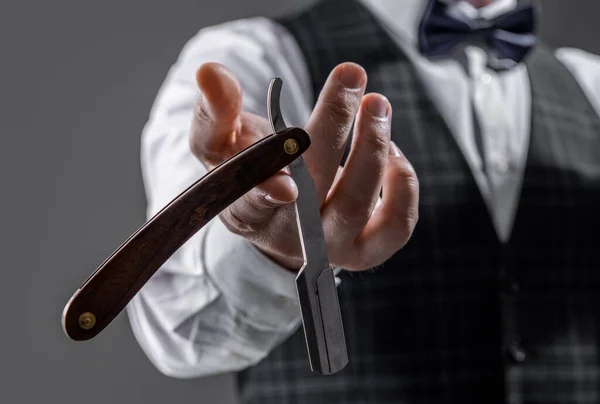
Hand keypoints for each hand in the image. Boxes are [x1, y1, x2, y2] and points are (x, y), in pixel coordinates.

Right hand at [190, 62, 418, 270]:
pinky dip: (402, 184)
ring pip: (357, 206)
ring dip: (373, 147)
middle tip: (350, 76)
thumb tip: (210, 72)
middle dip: (334, 126)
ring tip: (377, 104)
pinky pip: (396, 226)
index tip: (288, 156)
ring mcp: (330, 248)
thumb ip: (214, 111)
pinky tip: (390, 149)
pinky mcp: (365, 250)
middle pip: (313, 189)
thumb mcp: (222, 145)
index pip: (252, 203)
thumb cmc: (250, 174)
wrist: (283, 216)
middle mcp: (289, 238)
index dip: (268, 186)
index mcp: (246, 213)